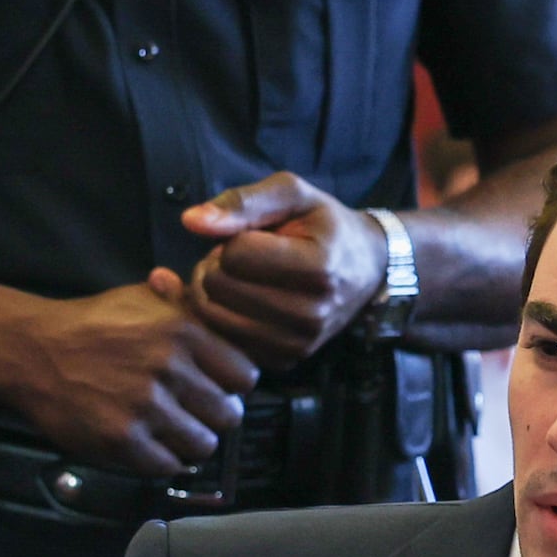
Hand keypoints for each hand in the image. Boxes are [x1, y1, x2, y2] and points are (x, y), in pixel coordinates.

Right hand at [0, 283, 261, 475]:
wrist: (30, 351)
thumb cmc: (89, 325)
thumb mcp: (141, 299)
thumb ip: (186, 304)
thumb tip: (220, 303)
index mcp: (182, 330)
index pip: (246, 375)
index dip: (234, 385)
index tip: (218, 388)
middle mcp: (168, 367)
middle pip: (229, 415)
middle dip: (215, 417)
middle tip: (196, 414)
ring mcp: (144, 406)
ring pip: (203, 445)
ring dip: (192, 443)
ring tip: (176, 432)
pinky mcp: (121, 439)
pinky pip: (168, 466)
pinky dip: (165, 461)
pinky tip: (153, 446)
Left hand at [177, 173, 383, 366]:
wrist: (366, 269)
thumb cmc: (324, 225)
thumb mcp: (292, 195)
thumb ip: (242, 202)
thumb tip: (191, 221)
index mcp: (318, 269)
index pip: (234, 255)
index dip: (233, 238)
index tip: (253, 236)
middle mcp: (310, 315)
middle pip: (219, 288)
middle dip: (219, 265)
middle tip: (242, 258)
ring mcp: (298, 345)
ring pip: (215, 317)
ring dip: (217, 293)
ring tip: (242, 278)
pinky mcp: (284, 362)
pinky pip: (225, 340)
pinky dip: (225, 319)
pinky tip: (244, 303)